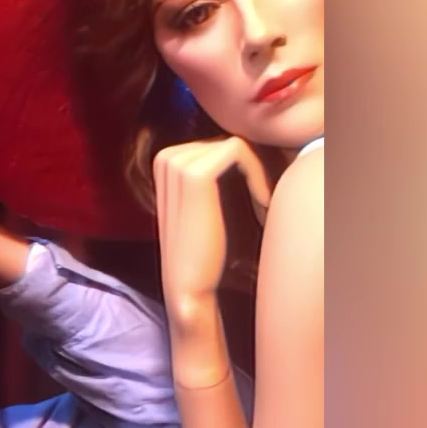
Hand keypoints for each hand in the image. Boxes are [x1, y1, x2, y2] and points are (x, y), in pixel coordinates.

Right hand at [153, 136, 271, 318]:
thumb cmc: (204, 249)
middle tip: (261, 204)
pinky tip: (262, 205)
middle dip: (253, 169)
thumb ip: (214, 172)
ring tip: (261, 206)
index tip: (253, 199)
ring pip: (237, 144)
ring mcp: (176, 163)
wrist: (189, 287)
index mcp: (164, 161)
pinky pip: (239, 150)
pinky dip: (259, 176)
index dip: (244, 167)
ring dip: (258, 174)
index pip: (220, 142)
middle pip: (228, 140)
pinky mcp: (194, 174)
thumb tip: (250, 144)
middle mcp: (165, 157)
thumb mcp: (204, 204)